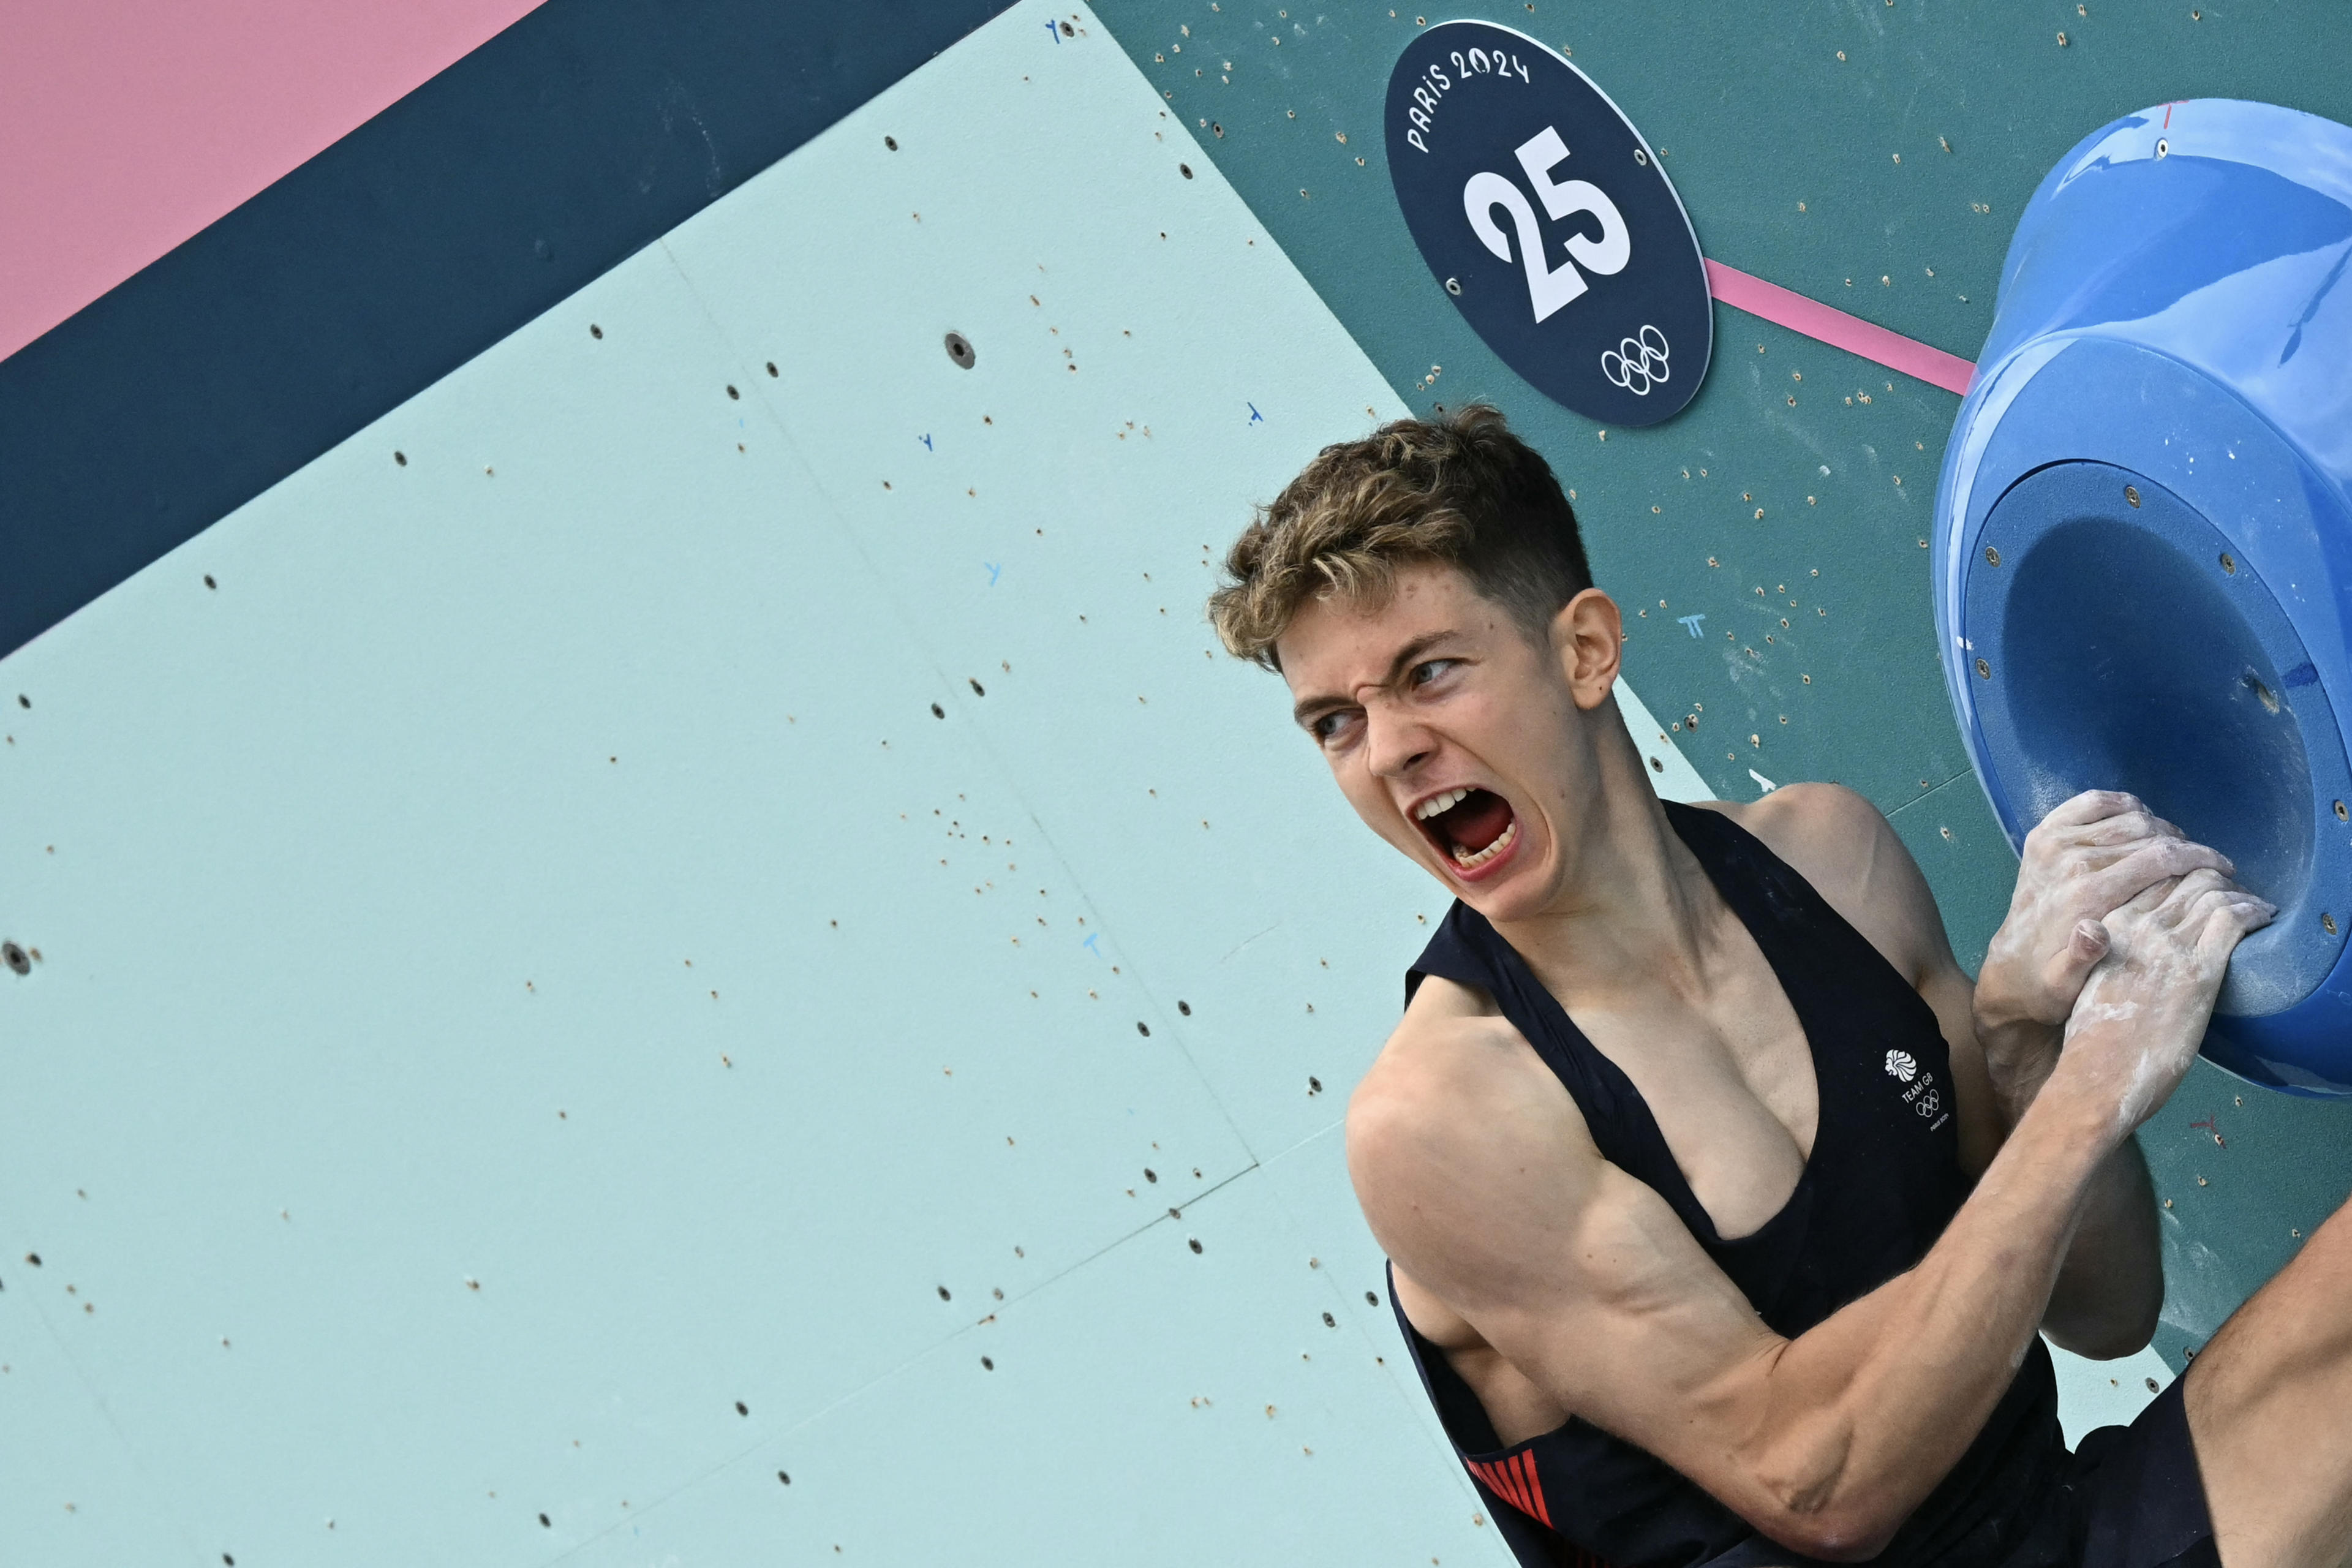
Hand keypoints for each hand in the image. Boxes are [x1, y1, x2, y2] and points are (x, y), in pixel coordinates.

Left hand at [1977, 791, 2236, 1032]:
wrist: (2009, 973)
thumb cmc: (2049, 985)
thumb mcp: (2065, 985)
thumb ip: (2082, 959)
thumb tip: (2096, 931)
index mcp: (2085, 894)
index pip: (2159, 858)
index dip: (2200, 857)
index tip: (2225, 867)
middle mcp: (2069, 860)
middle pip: (2148, 833)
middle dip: (2186, 845)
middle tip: (2207, 863)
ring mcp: (2053, 843)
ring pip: (2127, 817)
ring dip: (2159, 827)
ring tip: (2177, 850)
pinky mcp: (2043, 836)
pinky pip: (2092, 802)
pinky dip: (2121, 804)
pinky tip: (2141, 820)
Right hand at [2056, 868, 2274, 1133]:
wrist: (2097, 1074)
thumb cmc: (2091, 1038)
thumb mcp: (2088, 980)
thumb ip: (2110, 952)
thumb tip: (2138, 950)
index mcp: (2106, 926)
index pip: (2152, 879)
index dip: (2179, 874)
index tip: (2197, 882)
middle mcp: (2137, 927)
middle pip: (2185, 879)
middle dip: (2212, 878)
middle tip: (2232, 889)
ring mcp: (2169, 946)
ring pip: (2213, 892)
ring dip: (2238, 892)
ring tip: (2253, 902)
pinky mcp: (2199, 970)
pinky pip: (2233, 919)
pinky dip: (2253, 910)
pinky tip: (2263, 914)